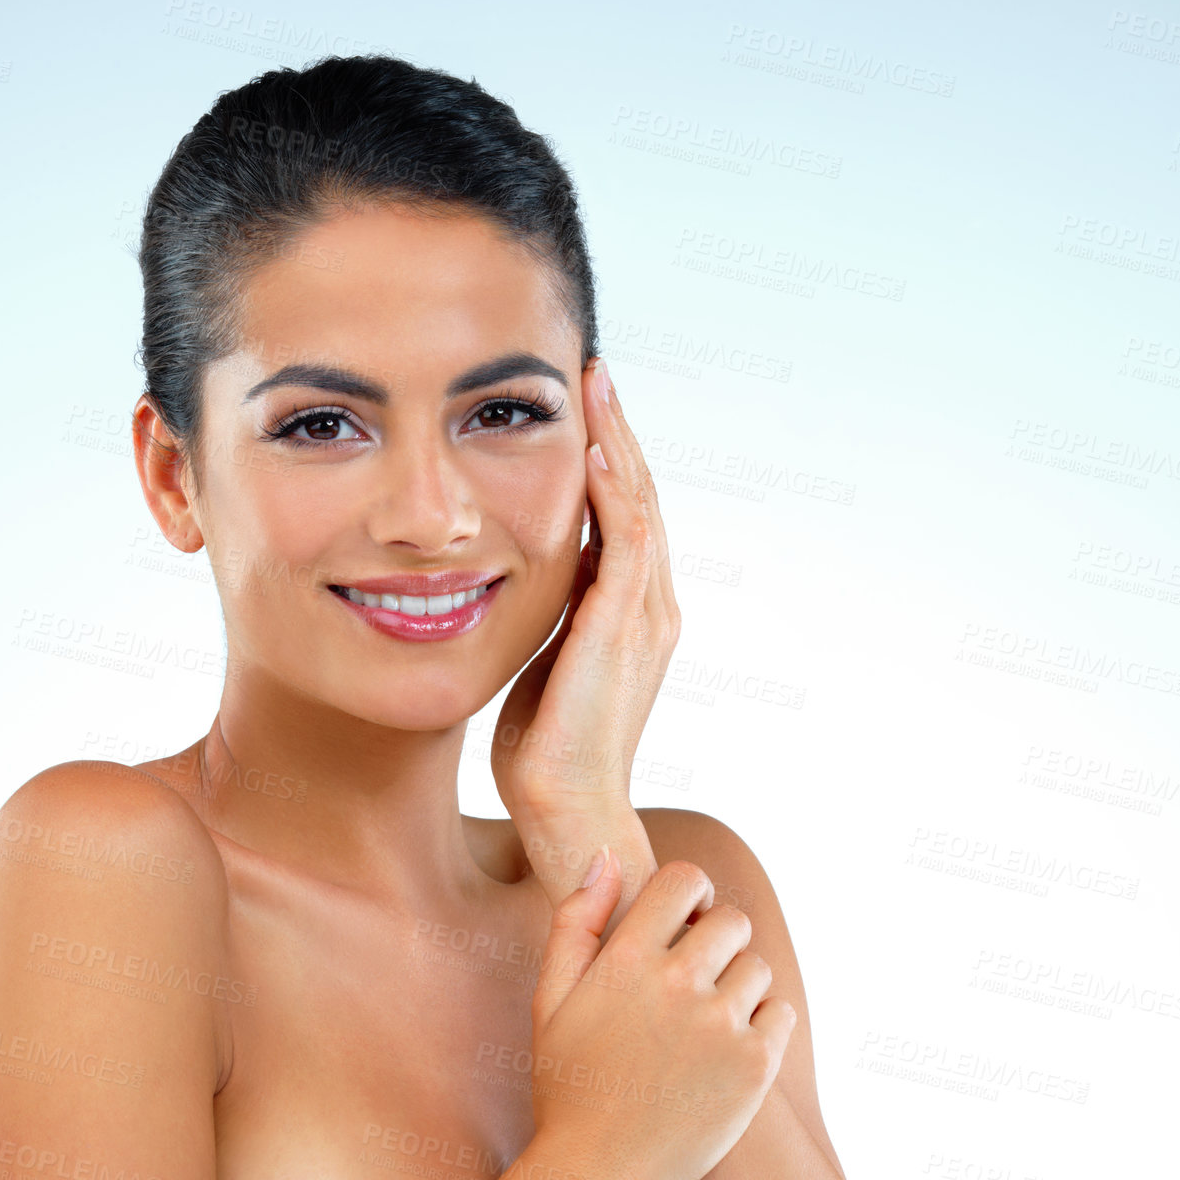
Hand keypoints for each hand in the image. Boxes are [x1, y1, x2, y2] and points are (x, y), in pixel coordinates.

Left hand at [491, 358, 680, 827]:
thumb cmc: (546, 745)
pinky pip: (628, 546)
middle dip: (617, 430)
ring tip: (597, 385)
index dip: (608, 455)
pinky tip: (597, 449)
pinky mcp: (622, 632)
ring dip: (619, 441)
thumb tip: (528, 573)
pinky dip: (616, 494)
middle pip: (640, 495)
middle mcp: (650, 605)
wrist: (566, 808)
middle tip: (594, 370)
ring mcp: (644, 617)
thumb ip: (554, 613)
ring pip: (640, 506)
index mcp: (632, 611)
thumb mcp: (547, 658)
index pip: (626, 513)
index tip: (581, 405)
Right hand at [529, 850, 797, 1179]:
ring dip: (739, 985)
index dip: (691, 891)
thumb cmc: (570, 1084)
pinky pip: (781, 1013)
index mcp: (625, 959)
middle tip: (695, 978)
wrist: (597, 1175)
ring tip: (705, 1024)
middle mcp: (676, 983)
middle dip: (717, 939)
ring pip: (757, 968)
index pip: (684, 879)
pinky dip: (763, 1025)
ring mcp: (719, 1024)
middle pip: (731, 920)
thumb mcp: (551, 999)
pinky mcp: (754, 1066)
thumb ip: (576, 920)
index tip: (685, 917)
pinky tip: (727, 1052)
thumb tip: (606, 856)